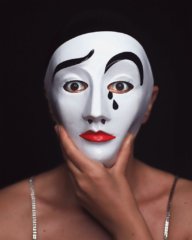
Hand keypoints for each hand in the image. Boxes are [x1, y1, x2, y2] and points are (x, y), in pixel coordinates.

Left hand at [55, 125, 152, 239]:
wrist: (120, 220)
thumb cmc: (122, 198)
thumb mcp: (121, 172)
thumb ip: (124, 152)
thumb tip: (129, 138)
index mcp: (91, 172)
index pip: (71, 152)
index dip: (63, 139)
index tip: (59, 129)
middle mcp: (81, 180)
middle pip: (66, 158)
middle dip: (62, 144)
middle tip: (62, 133)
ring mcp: (78, 189)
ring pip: (67, 167)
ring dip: (66, 155)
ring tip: (69, 145)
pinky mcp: (78, 195)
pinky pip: (71, 177)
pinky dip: (71, 167)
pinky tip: (77, 163)